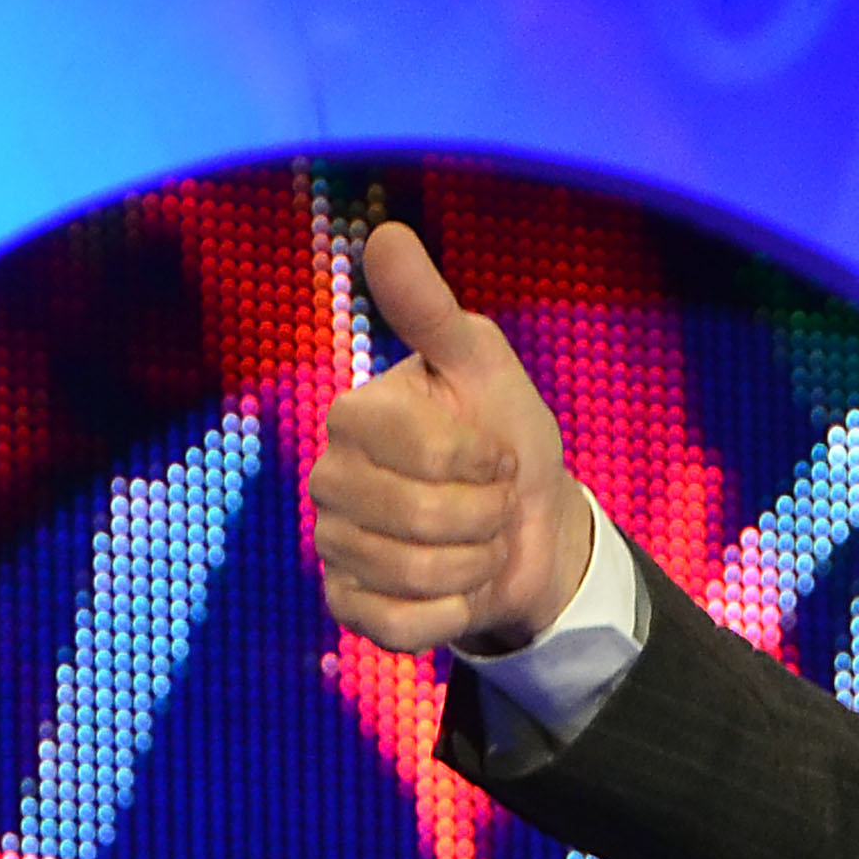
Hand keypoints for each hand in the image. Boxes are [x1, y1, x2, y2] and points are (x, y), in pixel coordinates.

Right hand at [306, 222, 594, 652]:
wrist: (529, 528)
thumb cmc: (505, 434)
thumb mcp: (483, 366)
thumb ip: (431, 308)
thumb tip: (385, 233)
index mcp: (354, 416)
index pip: (422, 450)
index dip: (481, 457)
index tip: (497, 449)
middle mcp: (329, 478)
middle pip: (417, 517)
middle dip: (485, 514)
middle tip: (494, 500)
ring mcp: (333, 545)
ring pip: (414, 573)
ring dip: (476, 561)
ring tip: (480, 539)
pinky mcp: (347, 605)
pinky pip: (400, 625)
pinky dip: (452, 611)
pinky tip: (459, 586)